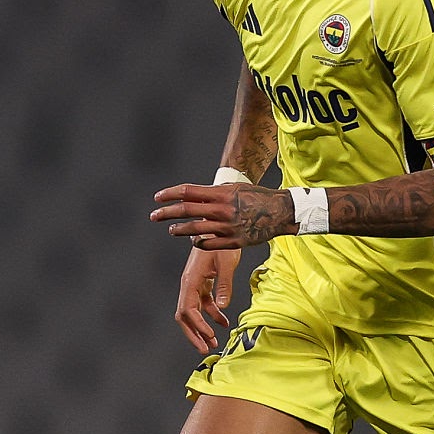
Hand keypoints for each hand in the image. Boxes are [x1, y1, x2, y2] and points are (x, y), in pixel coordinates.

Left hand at [151, 183, 296, 249]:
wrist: (279, 211)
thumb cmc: (255, 197)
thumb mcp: (233, 189)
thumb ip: (212, 194)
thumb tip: (189, 197)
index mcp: (221, 194)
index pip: (188, 192)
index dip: (170, 194)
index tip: (157, 197)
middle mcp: (222, 210)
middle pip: (186, 211)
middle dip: (166, 213)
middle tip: (154, 215)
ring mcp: (227, 227)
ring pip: (194, 230)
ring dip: (178, 230)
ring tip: (171, 229)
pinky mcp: (233, 242)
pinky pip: (208, 244)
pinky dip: (197, 242)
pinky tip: (192, 240)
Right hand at [174, 246, 240, 352]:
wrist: (219, 224)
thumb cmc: (221, 240)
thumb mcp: (226, 262)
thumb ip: (224, 284)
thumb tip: (222, 306)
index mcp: (190, 279)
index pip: (187, 309)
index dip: (197, 325)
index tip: (210, 335)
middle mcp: (189, 283)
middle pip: (185, 315)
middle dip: (194, 334)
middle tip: (204, 349)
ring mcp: (195, 283)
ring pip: (194, 312)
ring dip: (202, 328)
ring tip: (214, 343)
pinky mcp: (203, 282)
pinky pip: (204, 303)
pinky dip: (212, 315)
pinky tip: (224, 323)